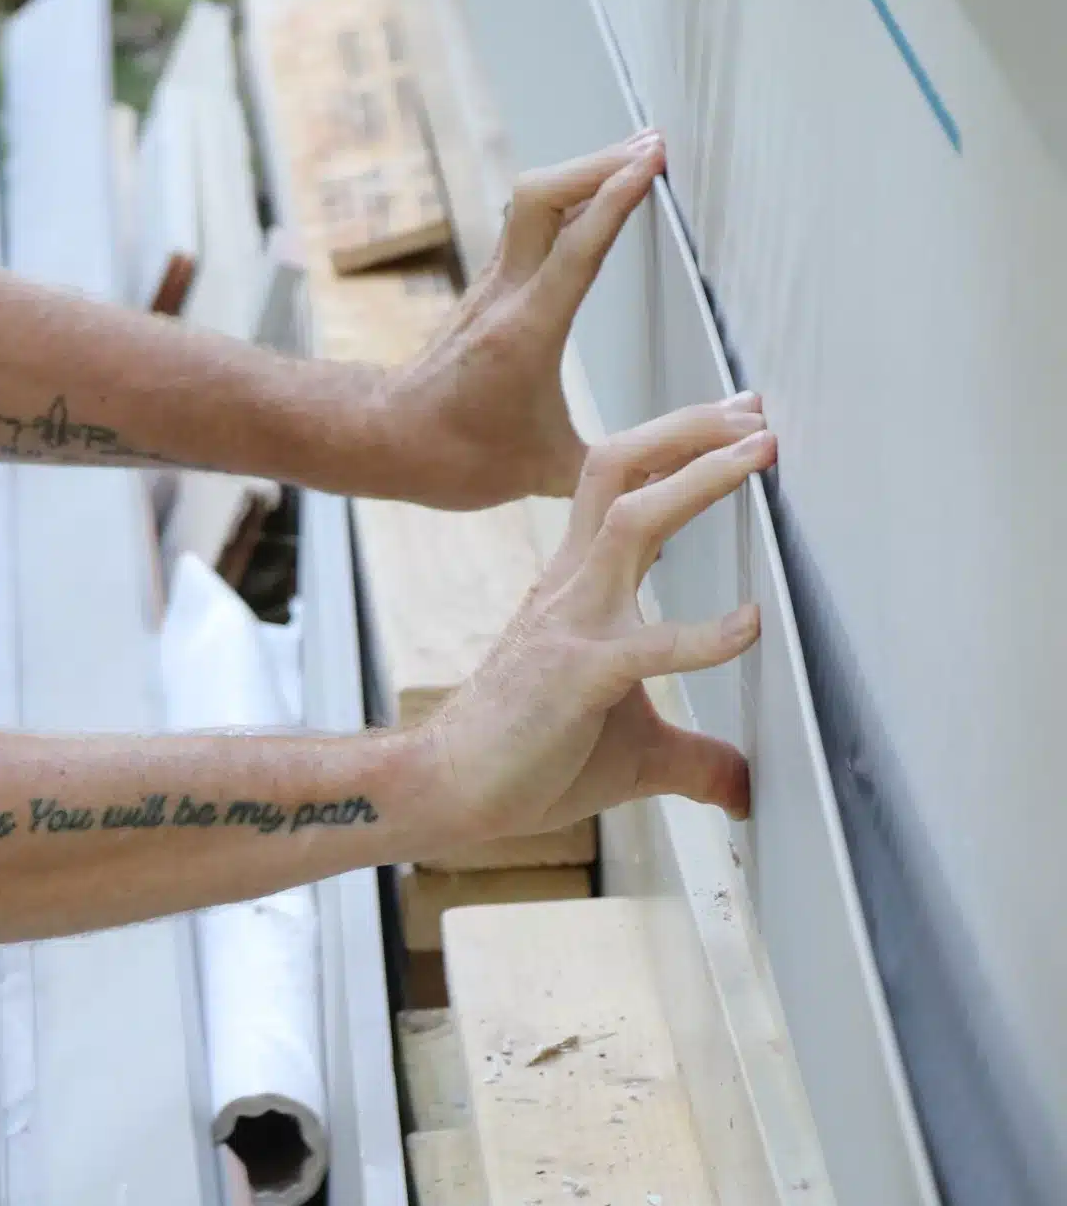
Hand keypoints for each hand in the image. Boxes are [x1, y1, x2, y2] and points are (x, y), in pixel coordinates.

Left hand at [386, 133, 664, 508]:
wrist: (385, 441)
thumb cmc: (459, 460)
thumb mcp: (553, 472)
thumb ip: (629, 463)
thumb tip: (702, 457)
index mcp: (524, 334)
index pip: (575, 247)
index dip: (615, 197)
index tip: (652, 160)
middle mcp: (503, 296)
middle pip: (540, 199)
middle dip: (596, 163)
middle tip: (653, 144)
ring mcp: (490, 287)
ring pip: (529, 204)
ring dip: (579, 173)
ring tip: (633, 154)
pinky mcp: (488, 289)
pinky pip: (526, 224)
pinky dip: (564, 198)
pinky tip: (594, 194)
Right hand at [419, 399, 775, 840]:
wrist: (448, 788)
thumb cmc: (526, 757)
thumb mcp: (633, 750)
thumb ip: (696, 757)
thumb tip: (746, 793)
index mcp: (578, 582)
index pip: (621, 485)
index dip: (677, 444)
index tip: (734, 421)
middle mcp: (572, 584)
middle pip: (617, 468)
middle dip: (686, 431)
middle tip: (753, 412)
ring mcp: (571, 623)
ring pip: (631, 519)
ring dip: (697, 480)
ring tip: (757, 455)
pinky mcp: (578, 675)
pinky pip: (650, 643)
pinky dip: (707, 633)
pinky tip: (751, 625)